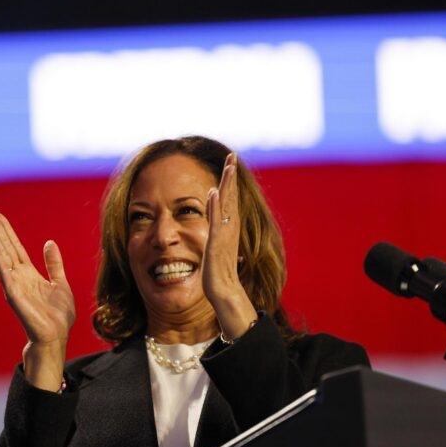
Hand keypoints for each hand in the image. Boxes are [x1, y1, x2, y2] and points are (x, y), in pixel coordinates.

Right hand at [0, 208, 74, 389]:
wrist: (56, 337)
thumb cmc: (58, 316)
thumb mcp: (60, 283)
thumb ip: (54, 264)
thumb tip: (49, 243)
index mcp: (29, 274)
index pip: (14, 247)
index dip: (6, 230)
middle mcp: (18, 276)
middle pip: (4, 247)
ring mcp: (13, 284)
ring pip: (0, 255)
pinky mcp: (13, 293)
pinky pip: (3, 270)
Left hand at [203, 153, 257, 339]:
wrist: (224, 292)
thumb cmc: (219, 271)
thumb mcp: (215, 243)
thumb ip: (215, 225)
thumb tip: (213, 209)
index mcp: (229, 227)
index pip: (231, 198)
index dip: (230, 180)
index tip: (230, 162)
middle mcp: (229, 228)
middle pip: (232, 196)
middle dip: (231, 175)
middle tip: (232, 154)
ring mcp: (224, 235)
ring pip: (227, 204)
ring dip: (227, 184)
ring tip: (228, 165)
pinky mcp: (216, 244)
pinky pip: (216, 222)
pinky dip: (215, 206)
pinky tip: (213, 192)